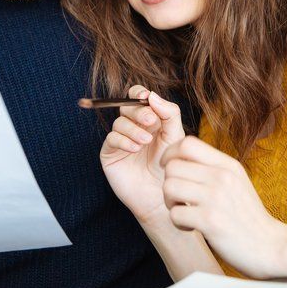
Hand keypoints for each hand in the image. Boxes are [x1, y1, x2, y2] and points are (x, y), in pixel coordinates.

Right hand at [100, 87, 184, 222]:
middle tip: (151, 121)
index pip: (137, 96)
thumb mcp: (176, 135)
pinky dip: (123, 140)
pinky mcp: (110, 154)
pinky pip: (111, 139)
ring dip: (133, 129)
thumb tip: (152, 95)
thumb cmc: (170, 165)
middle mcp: (132, 126)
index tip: (146, 96)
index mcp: (148, 118)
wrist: (161, 195)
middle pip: (126, 106)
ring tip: (146, 141)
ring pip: (119, 122)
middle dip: (138, 111)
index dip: (139, 92)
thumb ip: (169, 113)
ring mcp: (120, 139)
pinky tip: (135, 149)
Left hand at [161, 137, 286, 278]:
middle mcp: (222, 177)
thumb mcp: (237, 181)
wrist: (270, 245)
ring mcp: (215, 198)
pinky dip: (178, 222)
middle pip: (172, 166)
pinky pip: (175, 214)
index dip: (170, 153)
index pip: (187, 143)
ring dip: (170, 202)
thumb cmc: (248, 215)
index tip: (169, 167)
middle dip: (168, 183)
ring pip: (169, 187)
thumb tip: (182, 155)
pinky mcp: (209, 221)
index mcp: (228, 165)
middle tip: (179, 198)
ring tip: (184, 211)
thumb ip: (213, 167)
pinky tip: (192, 226)